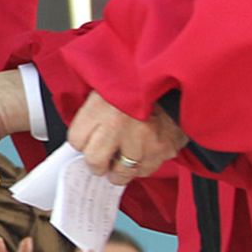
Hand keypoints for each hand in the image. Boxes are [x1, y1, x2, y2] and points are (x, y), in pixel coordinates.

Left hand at [68, 90, 187, 184]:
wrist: (175, 78)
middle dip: (97, 162)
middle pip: (95, 162)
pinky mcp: (164, 149)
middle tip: (103, 156)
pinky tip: (144, 149)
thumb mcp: (106, 88)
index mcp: (100, 104)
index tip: (87, 140)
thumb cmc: (137, 83)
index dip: (81, 142)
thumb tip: (81, 142)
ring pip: (122, 173)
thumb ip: (91, 115)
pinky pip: (146, 170)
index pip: (76, 140)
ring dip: (121, 167)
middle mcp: (119, 124)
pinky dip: (143, 164)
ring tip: (125, 152)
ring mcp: (143, 139)